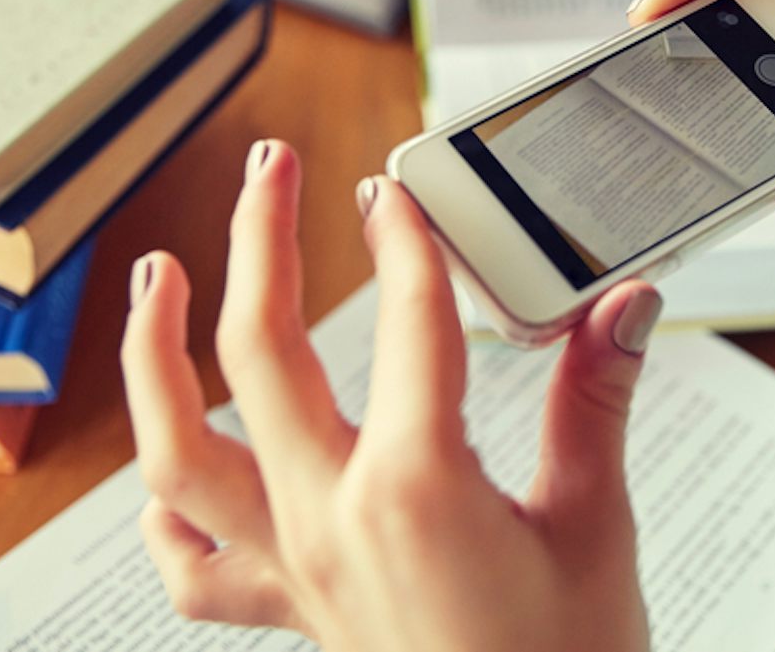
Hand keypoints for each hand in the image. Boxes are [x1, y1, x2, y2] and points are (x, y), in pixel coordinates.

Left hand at [120, 140, 657, 651]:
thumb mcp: (595, 524)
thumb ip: (595, 401)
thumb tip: (620, 307)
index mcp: (415, 488)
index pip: (406, 321)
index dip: (406, 237)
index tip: (399, 184)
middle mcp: (330, 521)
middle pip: (261, 351)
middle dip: (260, 239)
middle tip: (271, 167)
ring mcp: (294, 569)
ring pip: (176, 453)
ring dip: (153, 357)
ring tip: (156, 276)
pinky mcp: (289, 611)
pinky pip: (189, 566)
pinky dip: (163, 509)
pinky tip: (168, 460)